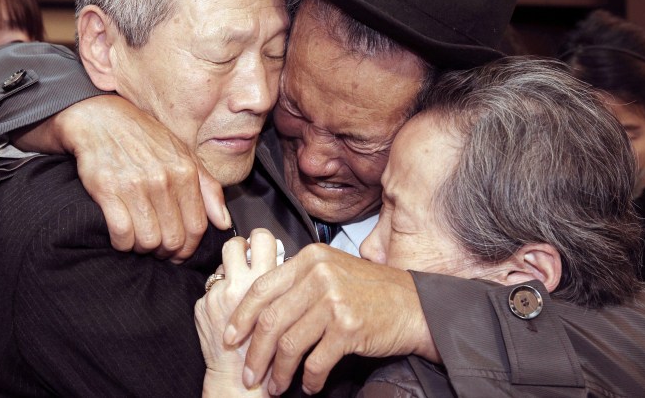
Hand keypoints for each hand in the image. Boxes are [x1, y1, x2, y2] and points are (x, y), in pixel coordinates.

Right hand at [36, 95, 230, 261]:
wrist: (102, 119)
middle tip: (159, 249)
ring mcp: (135, 185)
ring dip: (144, 248)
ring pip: (148, 241)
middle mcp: (163, 180)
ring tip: (140, 240)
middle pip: (173, 239)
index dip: (189, 248)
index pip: (197, 226)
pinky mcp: (107, 190)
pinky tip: (123, 236)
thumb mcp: (185, 155)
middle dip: (167, 252)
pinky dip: (123, 243)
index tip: (180, 253)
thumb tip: (223, 222)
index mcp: (186, 172)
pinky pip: (121, 234)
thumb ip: (208, 189)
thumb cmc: (146, 139)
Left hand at [196, 229, 277, 396]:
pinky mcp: (202, 307)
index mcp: (269, 280)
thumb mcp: (291, 313)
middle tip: (245, 257)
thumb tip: (276, 259)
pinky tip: (228, 313)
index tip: (260, 245)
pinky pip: (210, 289)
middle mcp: (241, 283)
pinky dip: (218, 296)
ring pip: (220, 264)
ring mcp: (218, 294)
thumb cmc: (275, 354)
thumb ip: (284, 285)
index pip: (262, 239)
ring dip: (228, 270)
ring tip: (238, 285)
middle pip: (234, 244)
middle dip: (239, 247)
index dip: (260, 240)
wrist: (244, 385)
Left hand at [224, 244, 438, 394]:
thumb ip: (300, 280)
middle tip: (249, 374)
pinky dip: (309, 380)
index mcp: (310, 259)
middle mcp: (319, 275)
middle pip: (270, 319)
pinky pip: (316, 361)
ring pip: (289, 344)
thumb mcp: (333, 270)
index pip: (262, 287)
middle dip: (254, 352)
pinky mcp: (348, 327)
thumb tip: (261, 305)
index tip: (230, 336)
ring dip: (279, 372)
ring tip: (275, 387)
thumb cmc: (373, 290)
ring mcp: (334, 300)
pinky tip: (309, 387)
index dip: (241, 316)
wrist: (415, 305)